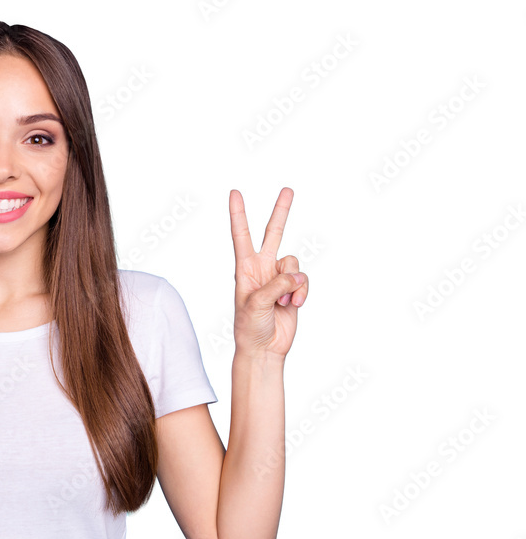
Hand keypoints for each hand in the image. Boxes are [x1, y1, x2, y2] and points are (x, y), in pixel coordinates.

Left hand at [229, 187, 308, 358]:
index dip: (238, 214)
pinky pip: (304, 280)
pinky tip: (294, 305)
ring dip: (293, 283)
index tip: (235, 192)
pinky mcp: (294, 289)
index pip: (241, 235)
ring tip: (284, 302)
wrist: (264, 349)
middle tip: (288, 189)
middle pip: (273, 233)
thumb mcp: (255, 304)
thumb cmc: (249, 327)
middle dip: (281, 212)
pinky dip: (302, 292)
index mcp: (244, 268)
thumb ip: (276, 285)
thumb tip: (295, 276)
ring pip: (294, 263)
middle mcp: (262, 268)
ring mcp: (279, 278)